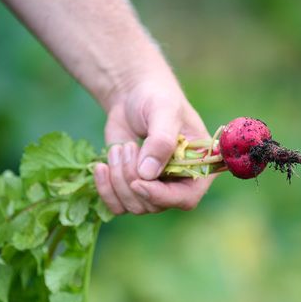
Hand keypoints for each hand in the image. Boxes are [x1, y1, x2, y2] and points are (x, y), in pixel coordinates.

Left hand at [93, 78, 213, 214]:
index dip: (161, 196)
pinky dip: (105, 188)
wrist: (133, 95)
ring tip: (119, 148)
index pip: (186, 198)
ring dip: (118, 179)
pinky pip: (117, 205)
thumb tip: (148, 173)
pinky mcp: (132, 188)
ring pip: (133, 206)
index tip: (138, 182)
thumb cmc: (156, 97)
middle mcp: (179, 184)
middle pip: (153, 204)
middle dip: (132, 178)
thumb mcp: (163, 111)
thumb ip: (161, 140)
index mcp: (199, 167)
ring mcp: (155, 188)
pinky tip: (101, 166)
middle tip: (127, 146)